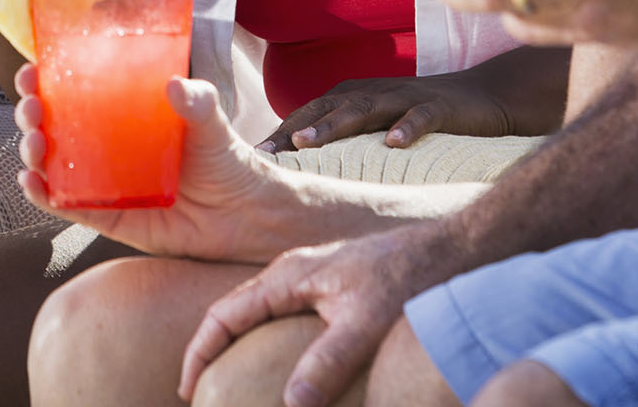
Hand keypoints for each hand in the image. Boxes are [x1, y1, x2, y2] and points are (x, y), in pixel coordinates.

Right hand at [13, 65, 318, 263]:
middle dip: (33, 114)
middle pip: (54, 127)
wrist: (244, 217)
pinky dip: (44, 196)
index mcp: (125, 117)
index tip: (34, 68)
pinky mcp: (108, 218)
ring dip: (33, 152)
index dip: (49, 81)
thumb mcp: (212, 124)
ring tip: (35, 143)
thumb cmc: (225, 162)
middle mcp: (108, 148)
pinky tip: (31, 181)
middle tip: (33, 106)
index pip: (77, 93)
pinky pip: (67, 206)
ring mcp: (104, 183)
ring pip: (53, 166)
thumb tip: (176, 85)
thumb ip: (198, 102)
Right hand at [180, 220, 466, 406]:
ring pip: (258, 312)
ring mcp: (311, 276)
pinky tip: (279, 363)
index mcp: (287, 275)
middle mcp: (291, 272)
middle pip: (233, 312)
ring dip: (237, 344)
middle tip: (200, 393)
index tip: (188, 390)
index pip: (223, 314)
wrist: (449, 247)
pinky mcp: (330, 285)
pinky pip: (282, 314)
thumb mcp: (366, 323)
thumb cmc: (408, 277)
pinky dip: (265, 339)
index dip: (199, 353)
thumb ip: (328, 360)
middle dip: (211, 351)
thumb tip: (292, 403)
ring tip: (230, 382)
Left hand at [259, 61, 546, 152]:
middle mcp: (374, 92)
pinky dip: (406, 127)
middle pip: (327, 107)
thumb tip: (302, 180)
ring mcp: (405, 98)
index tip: (249, 155)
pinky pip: (420, 116)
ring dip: (334, 124)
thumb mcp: (378, 130)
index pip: (308, 112)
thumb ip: (346, 144)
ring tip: (306, 143)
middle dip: (293, 127)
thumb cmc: (421, 119)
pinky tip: (393, 145)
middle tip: (264, 151)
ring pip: (364, 108)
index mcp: (354, 97)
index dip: (279, 131)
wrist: (485, 98)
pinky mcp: (439, 107)